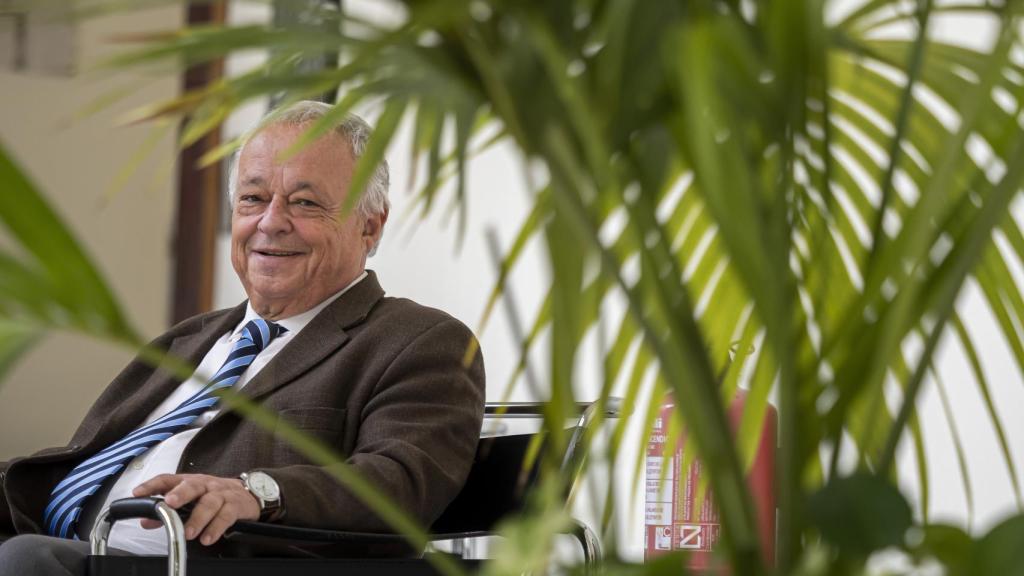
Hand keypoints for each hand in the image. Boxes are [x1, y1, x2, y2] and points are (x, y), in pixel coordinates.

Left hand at [132, 473, 260, 545]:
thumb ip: (168, 511)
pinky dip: (216, 527)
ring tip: (188, 532)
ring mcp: (222, 494)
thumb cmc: (215, 496)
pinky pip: (226, 516)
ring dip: (198, 518)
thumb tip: (145, 521)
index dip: (153, 485)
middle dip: (181, 493)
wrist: (249, 493)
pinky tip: (208, 537)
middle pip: (192, 485)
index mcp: (191, 482)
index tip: (138, 492)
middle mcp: (206, 485)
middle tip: (170, 503)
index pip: (169, 479)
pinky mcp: (236, 505)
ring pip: (210, 502)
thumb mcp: (192, 500)